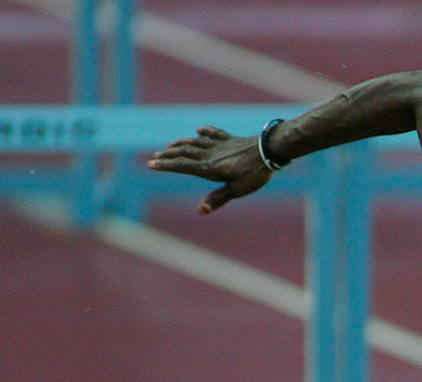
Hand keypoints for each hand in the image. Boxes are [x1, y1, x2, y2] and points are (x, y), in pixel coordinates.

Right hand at [146, 125, 275, 214]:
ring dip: (181, 143)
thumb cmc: (255, 174)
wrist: (270, 150)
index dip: (166, 165)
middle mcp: (210, 153)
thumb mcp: (237, 190)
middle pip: (184, 152)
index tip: (151, 164)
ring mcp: (221, 144)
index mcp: (209, 167)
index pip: (182, 166)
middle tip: (155, 156)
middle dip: (168, 155)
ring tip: (170, 145)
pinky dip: (204, 132)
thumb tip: (201, 210)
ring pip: (195, 142)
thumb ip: (218, 199)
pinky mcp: (231, 139)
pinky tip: (199, 130)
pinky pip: (214, 133)